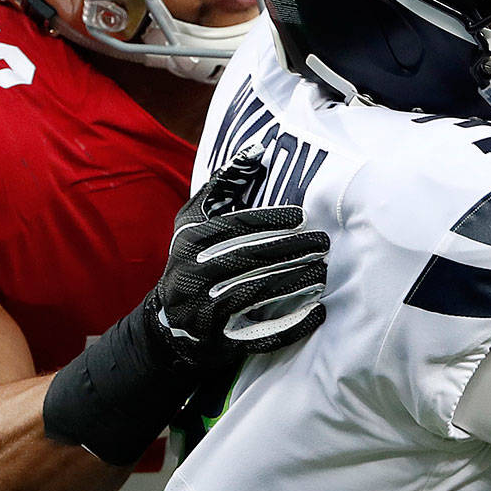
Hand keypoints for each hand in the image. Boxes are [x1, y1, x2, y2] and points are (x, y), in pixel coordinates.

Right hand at [148, 153, 330, 362]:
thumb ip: (223, 184)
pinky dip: (290, 325)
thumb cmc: (191, 259)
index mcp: (190, 243)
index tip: (302, 217)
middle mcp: (192, 275)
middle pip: (248, 259)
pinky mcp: (217, 342)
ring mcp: (203, 311)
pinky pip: (258, 333)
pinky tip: (317, 313)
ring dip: (294, 283)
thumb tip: (258, 149)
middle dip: (290, 250)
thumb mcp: (194, 219)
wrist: (167, 322)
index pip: (234, 228)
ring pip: (255, 293)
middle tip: (323, 243)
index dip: (269, 220)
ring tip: (322, 272)